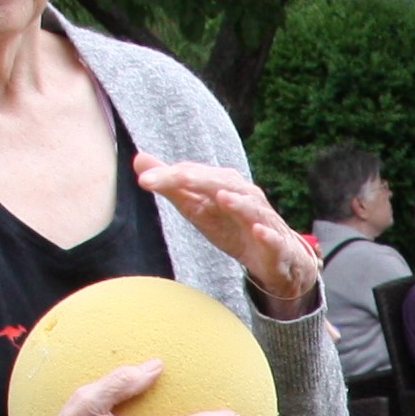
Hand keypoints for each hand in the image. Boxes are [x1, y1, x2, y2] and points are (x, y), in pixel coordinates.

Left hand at [131, 154, 319, 312]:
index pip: (193, 175)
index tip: (144, 180)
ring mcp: (262, 219)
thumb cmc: (232, 227)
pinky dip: (267, 234)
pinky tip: (258, 231)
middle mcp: (244, 195)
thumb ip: (172, 186)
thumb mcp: (196, 207)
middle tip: (177, 178)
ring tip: (221, 197)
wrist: (274, 256)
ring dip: (238, 202)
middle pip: (222, 184)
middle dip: (200, 181)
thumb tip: (139, 160)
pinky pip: (272, 238)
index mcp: (223, 184)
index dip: (169, 177)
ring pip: (250, 207)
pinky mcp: (275, 244)